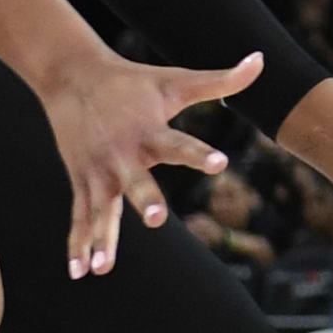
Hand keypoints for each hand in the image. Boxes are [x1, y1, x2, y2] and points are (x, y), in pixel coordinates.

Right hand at [33, 48, 258, 278]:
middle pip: (138, 182)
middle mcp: (123, 155)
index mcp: (150, 132)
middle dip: (147, 200)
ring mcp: (99, 172)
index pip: (180, 144)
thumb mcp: (177, 79)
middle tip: (157, 218)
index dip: (200, 154)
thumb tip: (261, 60)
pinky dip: (78, 244)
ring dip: (101, 238)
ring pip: (101, 210)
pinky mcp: (82, 181)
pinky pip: (80, 217)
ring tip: (102, 268)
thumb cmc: (133, 81)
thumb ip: (222, 80)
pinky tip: (80, 272)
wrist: (72, 75)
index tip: (219, 162)